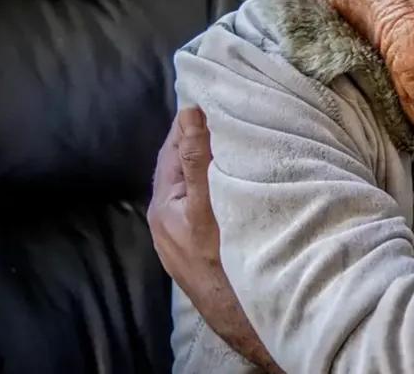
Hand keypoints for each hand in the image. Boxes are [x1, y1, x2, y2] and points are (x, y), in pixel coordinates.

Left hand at [148, 107, 280, 372]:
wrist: (250, 320)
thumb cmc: (227, 264)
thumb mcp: (208, 208)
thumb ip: (198, 160)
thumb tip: (189, 113)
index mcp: (163, 206)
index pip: (174, 147)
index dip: (192, 120)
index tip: (216, 94)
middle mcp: (168, 220)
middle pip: (186, 164)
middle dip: (205, 138)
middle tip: (235, 111)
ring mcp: (186, 235)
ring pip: (200, 183)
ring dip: (218, 160)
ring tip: (243, 138)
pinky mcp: (205, 246)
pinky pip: (211, 201)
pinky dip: (224, 182)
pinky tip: (245, 178)